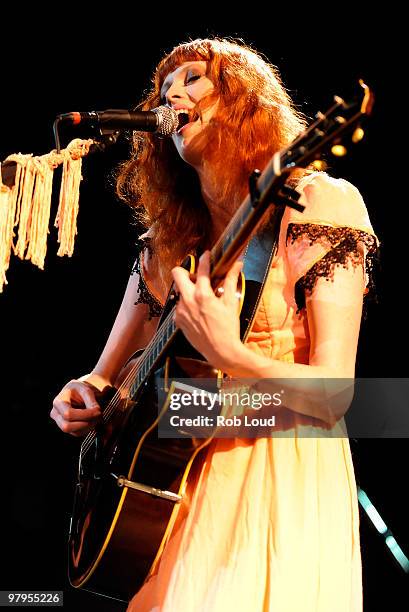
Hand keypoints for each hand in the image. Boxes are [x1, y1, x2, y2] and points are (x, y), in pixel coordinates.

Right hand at [51, 379, 103, 436]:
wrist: (80, 392)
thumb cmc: (82, 389)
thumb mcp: (86, 390)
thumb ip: (91, 401)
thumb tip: (96, 413)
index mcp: (58, 401)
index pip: (68, 414)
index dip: (84, 415)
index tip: (98, 411)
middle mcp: (56, 413)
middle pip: (67, 426)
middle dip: (86, 423)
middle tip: (99, 416)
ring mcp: (60, 422)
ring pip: (74, 432)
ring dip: (89, 426)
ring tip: (98, 417)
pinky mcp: (68, 428)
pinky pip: (78, 433)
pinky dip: (88, 428)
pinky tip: (93, 420)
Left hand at [171, 251, 242, 371]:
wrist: (221, 351)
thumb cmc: (228, 328)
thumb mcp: (231, 303)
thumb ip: (231, 281)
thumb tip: (237, 265)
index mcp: (202, 295)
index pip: (201, 269)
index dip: (205, 259)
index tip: (207, 255)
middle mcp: (188, 301)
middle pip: (177, 274)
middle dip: (186, 271)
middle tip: (197, 276)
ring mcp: (181, 311)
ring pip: (179, 291)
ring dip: (189, 290)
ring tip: (202, 298)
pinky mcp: (178, 321)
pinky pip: (180, 306)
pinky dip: (188, 305)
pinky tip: (199, 312)